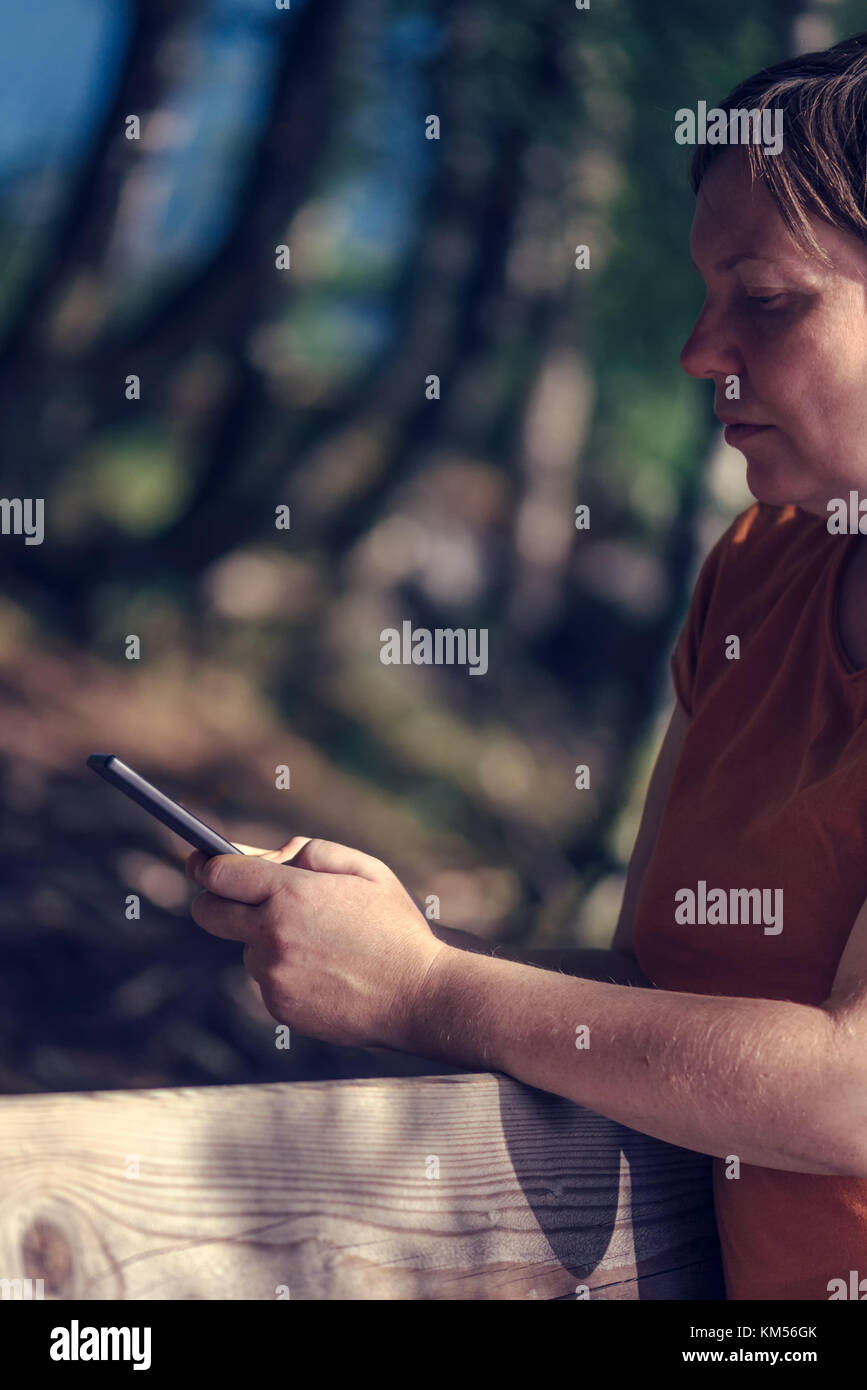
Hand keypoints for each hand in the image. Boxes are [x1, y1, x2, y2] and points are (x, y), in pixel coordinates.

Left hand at [185, 838, 447, 1050]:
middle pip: (208, 913)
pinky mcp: (279, 1007)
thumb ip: (312, 851)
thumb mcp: (366, 870)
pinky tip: (325, 973)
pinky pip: (268, 981)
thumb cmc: (396, 927)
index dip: (207, 865)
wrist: (418, 995)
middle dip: (213, 900)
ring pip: (247, 949)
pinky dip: (286, 973)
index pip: (220, 874)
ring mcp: (272, 974)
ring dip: (266, 941)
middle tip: (231, 896)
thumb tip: (271, 857)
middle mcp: (271, 933)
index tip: (201, 861)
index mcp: (290, 893)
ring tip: (320, 945)